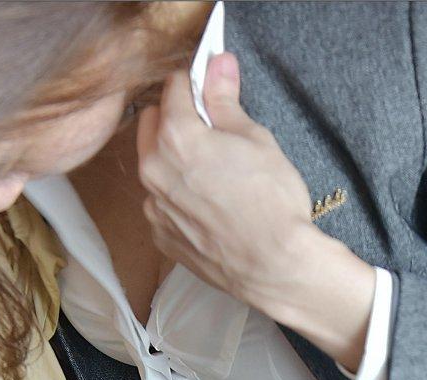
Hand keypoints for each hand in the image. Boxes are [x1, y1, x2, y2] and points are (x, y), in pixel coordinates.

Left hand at [135, 51, 312, 310]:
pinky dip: (176, 197)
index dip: (195, 85)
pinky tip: (207, 206)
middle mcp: (154, 170)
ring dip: (172, 159)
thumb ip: (226, 101)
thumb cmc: (271, 203)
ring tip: (210, 174)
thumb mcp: (255, 140)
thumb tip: (218, 64)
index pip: (173, 88)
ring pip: (152, 165)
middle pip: (152, 123)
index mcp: (175, 137)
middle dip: (175, 119)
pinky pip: (160, 203)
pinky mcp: (161, 236)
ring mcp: (154, 207)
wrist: (275, 267)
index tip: (211, 92)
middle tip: (210, 133)